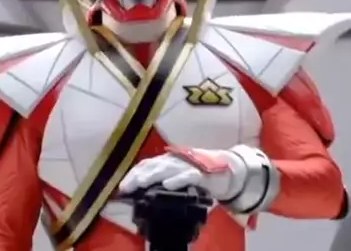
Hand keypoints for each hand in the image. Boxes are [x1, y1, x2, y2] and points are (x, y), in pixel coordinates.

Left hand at [119, 147, 246, 200]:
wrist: (229, 169)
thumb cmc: (200, 174)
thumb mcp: (178, 175)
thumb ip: (164, 179)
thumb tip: (143, 191)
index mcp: (169, 160)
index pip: (147, 164)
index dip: (133, 173)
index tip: (122, 186)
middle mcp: (176, 160)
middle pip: (154, 165)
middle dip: (138, 176)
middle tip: (126, 187)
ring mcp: (189, 165)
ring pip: (168, 168)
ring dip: (153, 175)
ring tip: (141, 183)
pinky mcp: (202, 173)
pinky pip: (189, 175)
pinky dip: (178, 179)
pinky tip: (168, 185)